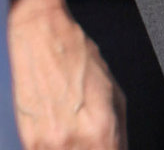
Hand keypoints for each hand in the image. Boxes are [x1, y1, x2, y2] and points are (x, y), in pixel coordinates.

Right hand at [7, 0, 125, 149]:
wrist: (42, 40)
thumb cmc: (79, 60)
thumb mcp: (114, 94)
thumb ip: (118, 131)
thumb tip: (118, 148)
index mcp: (102, 129)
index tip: (110, 147)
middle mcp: (74, 141)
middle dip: (96, 149)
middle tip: (93, 137)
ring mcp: (49, 144)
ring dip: (76, 149)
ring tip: (76, 130)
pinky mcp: (30, 142)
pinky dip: (56, 147)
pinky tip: (61, 131)